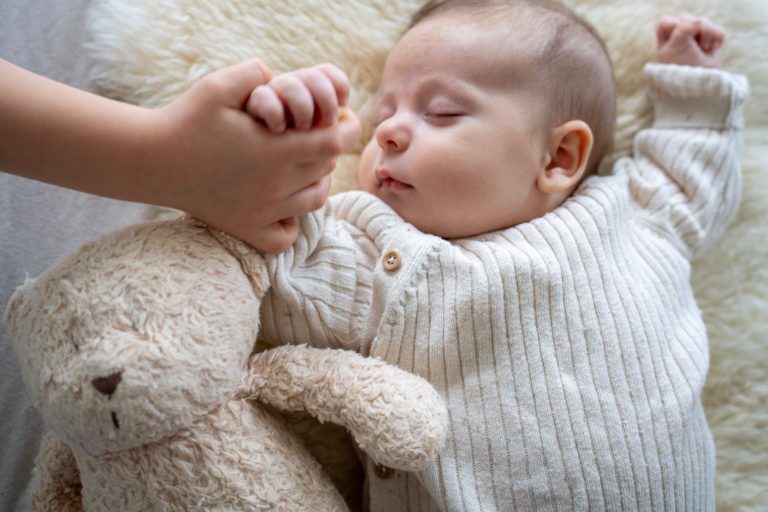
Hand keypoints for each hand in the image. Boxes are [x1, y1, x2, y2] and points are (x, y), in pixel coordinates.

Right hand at [155, 60, 360, 251]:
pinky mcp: (246, 227)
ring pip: (315, 199)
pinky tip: (281, 203)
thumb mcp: (220, 85)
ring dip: (316, 179)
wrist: (151, 159)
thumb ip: (257, 74)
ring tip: (301, 164)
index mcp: (276, 150)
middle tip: (311, 134)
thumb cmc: (186, 119)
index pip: (335, 142)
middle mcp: (276, 184)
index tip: (340, 119)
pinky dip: (291, 223)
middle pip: (326, 168)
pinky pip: (285, 237)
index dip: (346, 128)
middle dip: (327, 148)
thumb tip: (284, 78)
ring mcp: (263, 210)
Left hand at [657, 15, 723, 68]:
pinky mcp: (712, 42)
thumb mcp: (676, 50)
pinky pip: (718, 30)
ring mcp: (696, 39)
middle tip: (693, 46)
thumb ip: (682, 31)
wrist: (701, 89)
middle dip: (693, 30)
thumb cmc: (682, 72)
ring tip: (703, 50)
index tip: (679, 40)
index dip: (674, 27)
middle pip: (687, 18)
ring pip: (704, 22)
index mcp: (664, 41)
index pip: (666, 22)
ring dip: (707, 35)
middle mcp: (678, 38)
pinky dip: (717, 40)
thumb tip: (696, 21)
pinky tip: (712, 51)